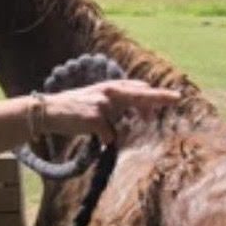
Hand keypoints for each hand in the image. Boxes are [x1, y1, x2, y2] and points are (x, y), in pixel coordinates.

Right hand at [41, 80, 180, 142]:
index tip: (172, 99)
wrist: (47, 111)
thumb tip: (139, 112)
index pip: (137, 88)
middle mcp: (108, 92)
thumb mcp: (97, 100)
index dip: (154, 95)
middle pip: (140, 94)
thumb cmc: (74, 108)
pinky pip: (108, 134)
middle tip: (177, 98)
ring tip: (106, 119)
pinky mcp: (94, 118)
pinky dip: (104, 139)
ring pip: (121, 118)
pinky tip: (94, 136)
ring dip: (118, 125)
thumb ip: (117, 103)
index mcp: (110, 87)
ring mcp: (102, 104)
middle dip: (159, 97)